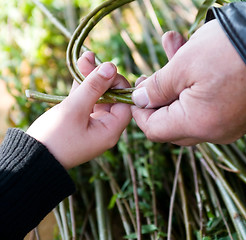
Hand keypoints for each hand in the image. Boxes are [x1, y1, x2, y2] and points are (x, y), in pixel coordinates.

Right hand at [27, 52, 131, 168]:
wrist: (31, 158)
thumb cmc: (55, 137)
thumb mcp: (75, 109)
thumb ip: (93, 87)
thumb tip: (111, 66)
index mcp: (111, 130)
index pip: (125, 102)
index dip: (118, 84)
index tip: (107, 69)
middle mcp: (106, 128)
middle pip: (111, 97)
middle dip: (102, 77)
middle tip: (91, 59)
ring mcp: (92, 124)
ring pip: (97, 97)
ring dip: (91, 79)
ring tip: (85, 56)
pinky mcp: (79, 121)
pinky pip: (86, 101)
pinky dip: (82, 87)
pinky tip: (79, 67)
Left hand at [131, 20, 245, 144]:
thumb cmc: (231, 53)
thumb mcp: (184, 65)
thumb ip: (157, 87)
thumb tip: (141, 100)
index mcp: (198, 124)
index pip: (154, 130)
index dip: (140, 112)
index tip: (136, 90)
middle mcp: (215, 133)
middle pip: (172, 123)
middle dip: (159, 96)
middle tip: (154, 72)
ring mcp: (230, 126)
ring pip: (191, 112)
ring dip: (178, 85)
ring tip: (174, 46)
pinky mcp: (240, 116)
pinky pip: (209, 108)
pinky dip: (197, 89)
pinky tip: (196, 62)